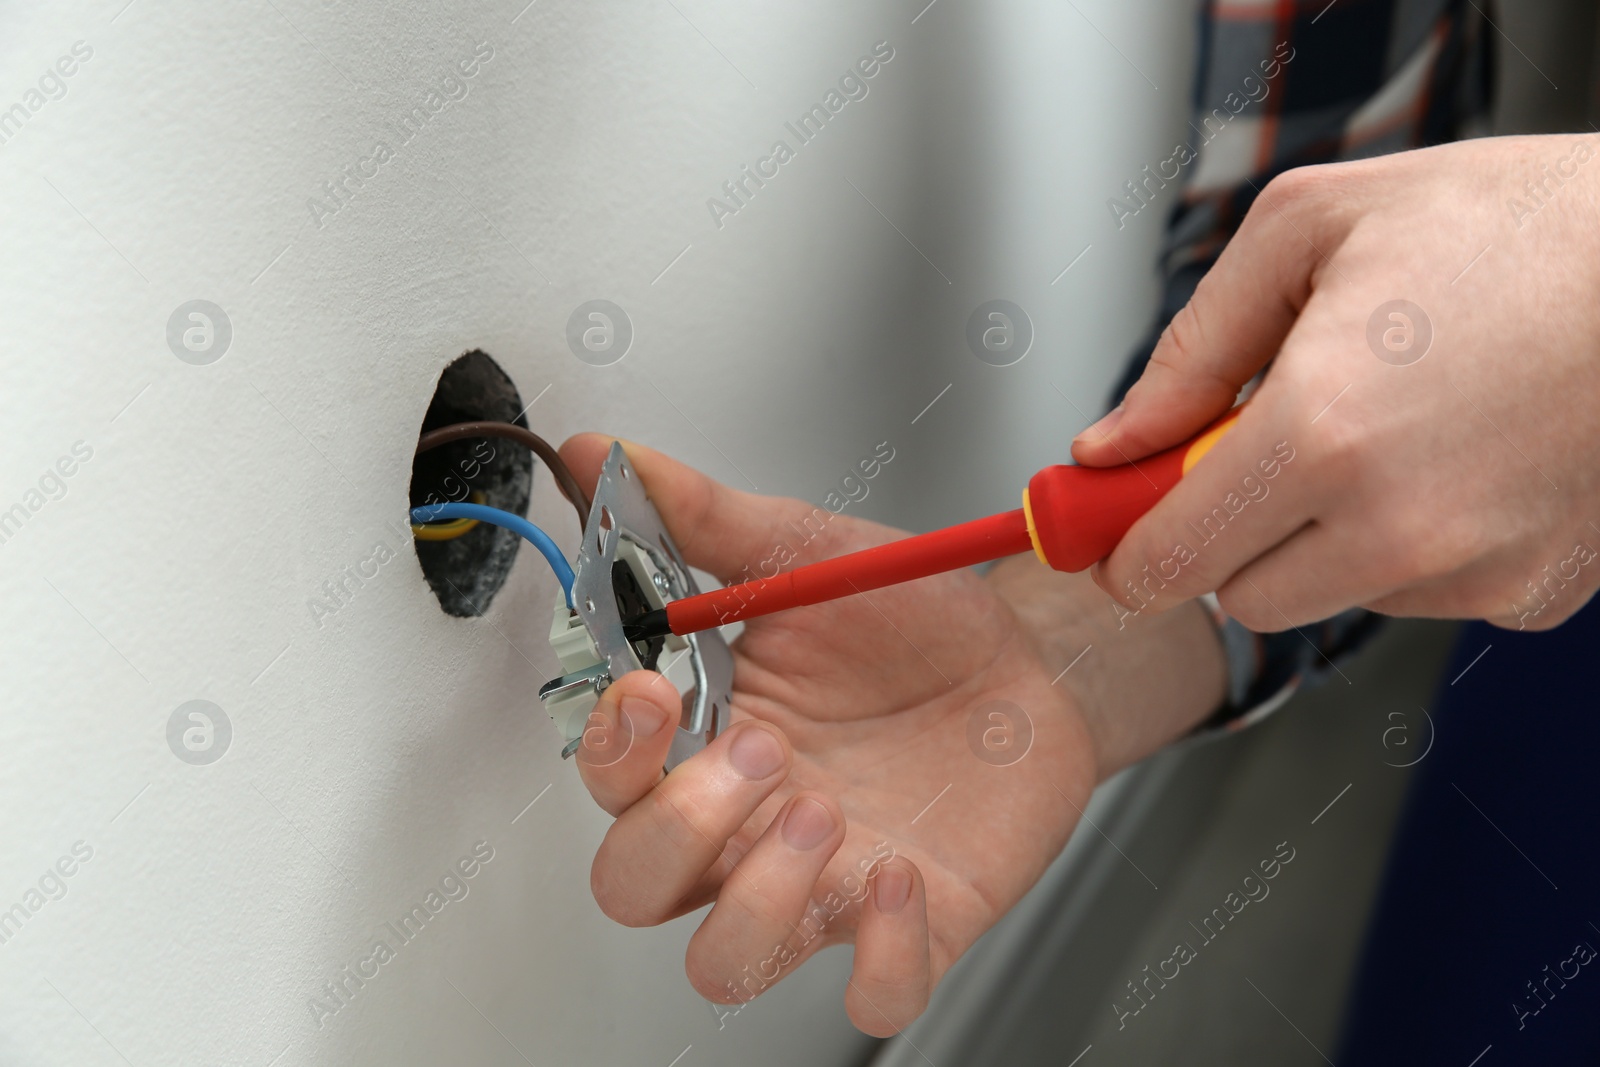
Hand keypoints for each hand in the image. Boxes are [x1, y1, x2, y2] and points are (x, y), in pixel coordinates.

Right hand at [557, 433, 1222, 1034]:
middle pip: (637, 888)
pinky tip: (900, 872)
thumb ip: (701, 515)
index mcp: (709, 736)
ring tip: (826, 812)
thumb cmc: (910, 616)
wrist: (1034, 656)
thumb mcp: (806, 550)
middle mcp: (748, 824)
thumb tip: (599, 456)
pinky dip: (877, 954)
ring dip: (756, 899)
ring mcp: (824, 883)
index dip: (611, 752)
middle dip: (678, 832)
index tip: (651, 688)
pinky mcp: (913, 921)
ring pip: (726, 963)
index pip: (610, 784)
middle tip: (761, 754)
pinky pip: (874, 992)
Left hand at [1072, 134, 1599, 631]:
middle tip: (1265, 446)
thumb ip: (1190, 353)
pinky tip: (1457, 458)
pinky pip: (1422, 594)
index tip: (1118, 526)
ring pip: (1329, 597)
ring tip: (1390, 426)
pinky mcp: (1534, 593)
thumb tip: (1111, 446)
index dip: (1126, 547)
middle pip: (1238, 596)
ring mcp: (1473, 572)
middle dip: (1229, 532)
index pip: (1165, 562)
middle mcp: (1396, 528)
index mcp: (1320, 434)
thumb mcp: (1311, 231)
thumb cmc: (1512, 224)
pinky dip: (1413, 544)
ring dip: (1325, 536)